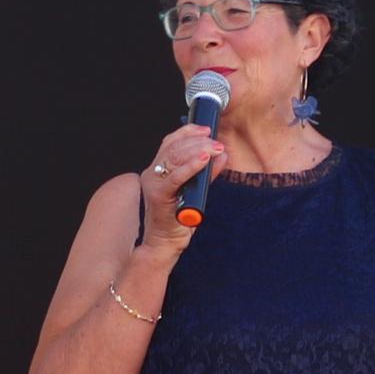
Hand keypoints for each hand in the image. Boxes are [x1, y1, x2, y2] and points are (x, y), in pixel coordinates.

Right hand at [134, 122, 218, 255]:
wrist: (164, 244)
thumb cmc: (177, 220)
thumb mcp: (196, 191)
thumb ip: (207, 173)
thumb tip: (222, 155)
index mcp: (158, 169)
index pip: (170, 141)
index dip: (188, 131)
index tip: (207, 129)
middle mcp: (152, 173)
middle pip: (174, 147)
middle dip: (198, 141)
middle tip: (217, 143)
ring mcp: (154, 184)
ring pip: (174, 157)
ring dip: (198, 150)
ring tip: (215, 148)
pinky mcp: (159, 196)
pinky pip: (176, 177)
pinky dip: (191, 166)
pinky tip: (204, 160)